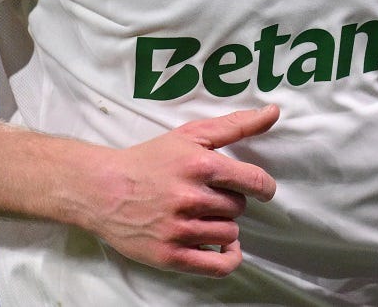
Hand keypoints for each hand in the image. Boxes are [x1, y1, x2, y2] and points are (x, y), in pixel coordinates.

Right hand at [82, 104, 279, 276]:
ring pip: (229, 233)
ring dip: (223, 226)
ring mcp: (180, 230)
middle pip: (238, 207)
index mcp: (200, 165)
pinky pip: (218, 266)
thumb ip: (235, 125)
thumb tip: (274, 112)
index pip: (254, 181)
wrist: (103, 190)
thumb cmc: (149, 160)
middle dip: (229, 201)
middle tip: (207, 196)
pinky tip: (222, 248)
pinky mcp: (170, 256)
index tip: (260, 188)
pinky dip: (228, 257)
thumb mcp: (190, 135)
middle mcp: (191, 198)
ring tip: (202, 215)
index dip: (263, 186)